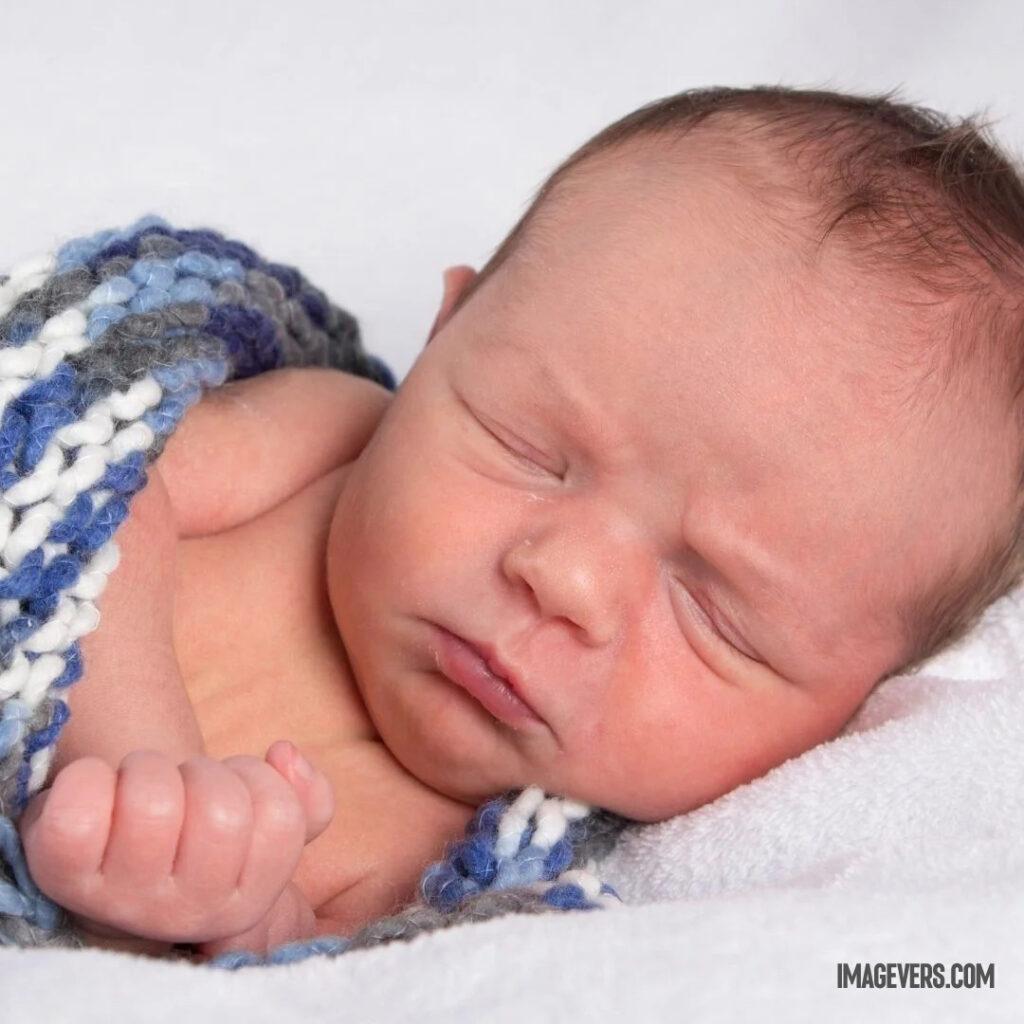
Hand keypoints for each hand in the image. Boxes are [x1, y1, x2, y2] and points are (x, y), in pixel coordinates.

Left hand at [18, 740, 334, 946]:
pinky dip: (87, 778)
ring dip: (149, 768)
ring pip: (156, 800)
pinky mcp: (61, 873)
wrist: (109, 853)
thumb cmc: (194, 832)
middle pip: (223, 811)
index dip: (256, 780)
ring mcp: (120, 900)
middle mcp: (184, 915)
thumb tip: (284, 754)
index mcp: (243, 904)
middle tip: (183, 787)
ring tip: (139, 789)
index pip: (281, 818)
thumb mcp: (263, 825)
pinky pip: (82, 808)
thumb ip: (308, 801)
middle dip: (203, 772)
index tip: (231, 789)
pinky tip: (95, 794)